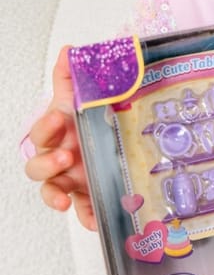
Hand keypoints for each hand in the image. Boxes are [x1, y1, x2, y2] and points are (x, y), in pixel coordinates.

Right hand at [23, 48, 95, 230]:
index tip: (59, 119)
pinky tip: (96, 223)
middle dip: (47, 163)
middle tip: (67, 156)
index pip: (41, 132)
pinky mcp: (87, 195)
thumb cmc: (92, 118)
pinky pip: (82, 211)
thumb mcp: (86, 96)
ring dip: (54, 195)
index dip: (47, 127)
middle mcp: (59, 158)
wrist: (116, 135)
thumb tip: (69, 51)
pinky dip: (86, 219)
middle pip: (37, 167)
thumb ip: (73, 76)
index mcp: (57, 133)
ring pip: (51, 191)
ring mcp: (71, 179)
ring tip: (64, 200)